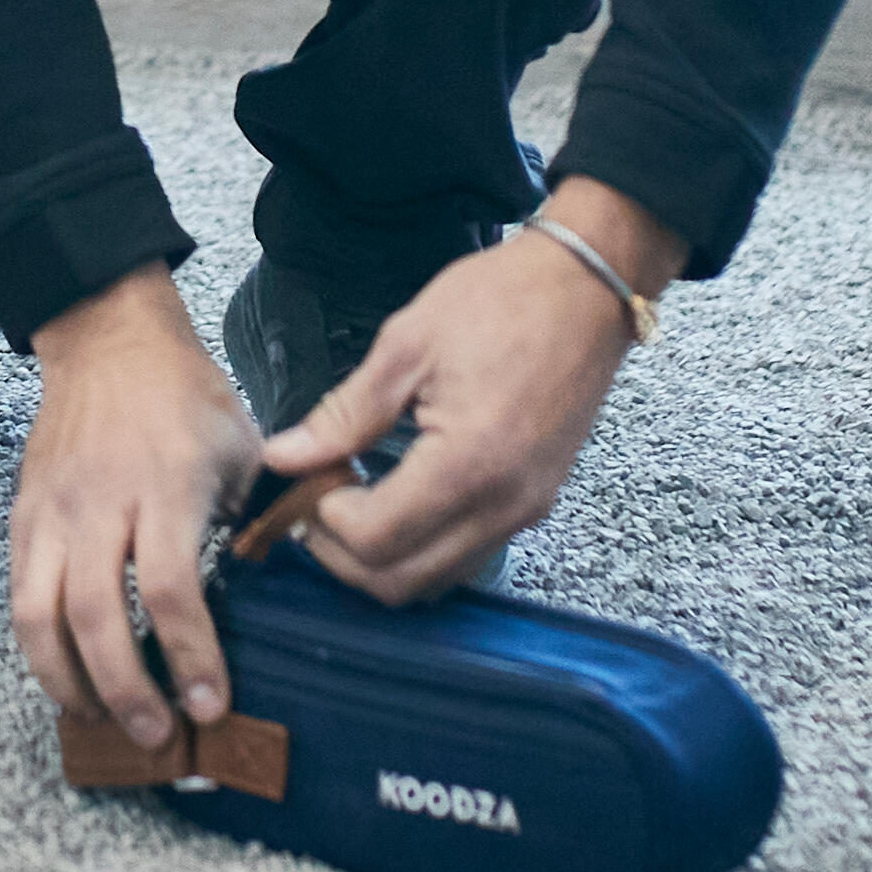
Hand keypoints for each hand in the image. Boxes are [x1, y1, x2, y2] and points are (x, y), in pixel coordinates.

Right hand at [7, 263, 265, 741]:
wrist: (109, 341)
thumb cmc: (183, 397)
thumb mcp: (243, 449)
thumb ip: (258, 520)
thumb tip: (285, 595)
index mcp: (164, 483)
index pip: (169, 587)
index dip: (190, 655)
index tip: (211, 701)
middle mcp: (99, 501)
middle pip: (96, 615)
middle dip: (127, 688)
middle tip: (157, 732)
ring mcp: (52, 511)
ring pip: (39, 615)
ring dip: (68, 681)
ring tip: (103, 719)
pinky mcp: (23, 516)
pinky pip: (19, 595)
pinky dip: (39, 647)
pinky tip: (69, 676)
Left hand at [260, 179, 676, 601]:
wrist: (587, 289)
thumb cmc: (500, 301)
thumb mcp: (406, 345)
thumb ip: (344, 414)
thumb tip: (285, 457)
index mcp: (469, 463)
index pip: (377, 540)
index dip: (325, 521)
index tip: (307, 480)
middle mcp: (505, 504)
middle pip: (404, 582)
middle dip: (344, 557)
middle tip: (315, 503)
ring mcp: (527, 510)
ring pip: (437, 579)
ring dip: (382, 560)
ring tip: (350, 502)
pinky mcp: (536, 502)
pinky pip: (468, 554)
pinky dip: (421, 547)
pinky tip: (395, 500)